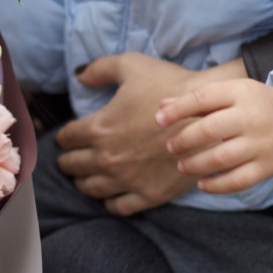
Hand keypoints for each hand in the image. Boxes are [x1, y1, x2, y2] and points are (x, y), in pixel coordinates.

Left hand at [55, 52, 212, 215]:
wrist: (209, 113)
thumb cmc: (169, 86)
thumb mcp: (131, 65)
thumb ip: (100, 69)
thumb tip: (79, 75)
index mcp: (99, 128)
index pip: (67, 138)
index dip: (63, 137)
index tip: (64, 138)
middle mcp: (107, 158)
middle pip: (74, 166)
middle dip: (67, 161)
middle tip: (67, 160)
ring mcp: (128, 179)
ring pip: (91, 189)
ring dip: (83, 183)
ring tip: (83, 179)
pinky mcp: (149, 194)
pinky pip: (119, 207)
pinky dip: (109, 202)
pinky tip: (110, 195)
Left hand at [156, 79, 272, 193]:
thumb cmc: (252, 105)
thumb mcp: (229, 93)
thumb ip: (196, 100)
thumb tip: (161, 108)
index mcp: (240, 93)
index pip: (203, 99)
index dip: (177, 110)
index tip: (159, 120)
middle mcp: (252, 117)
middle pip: (210, 130)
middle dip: (184, 141)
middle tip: (170, 147)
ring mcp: (261, 144)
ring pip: (221, 158)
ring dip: (195, 164)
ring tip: (181, 165)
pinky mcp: (267, 167)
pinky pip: (238, 181)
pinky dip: (216, 185)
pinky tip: (201, 184)